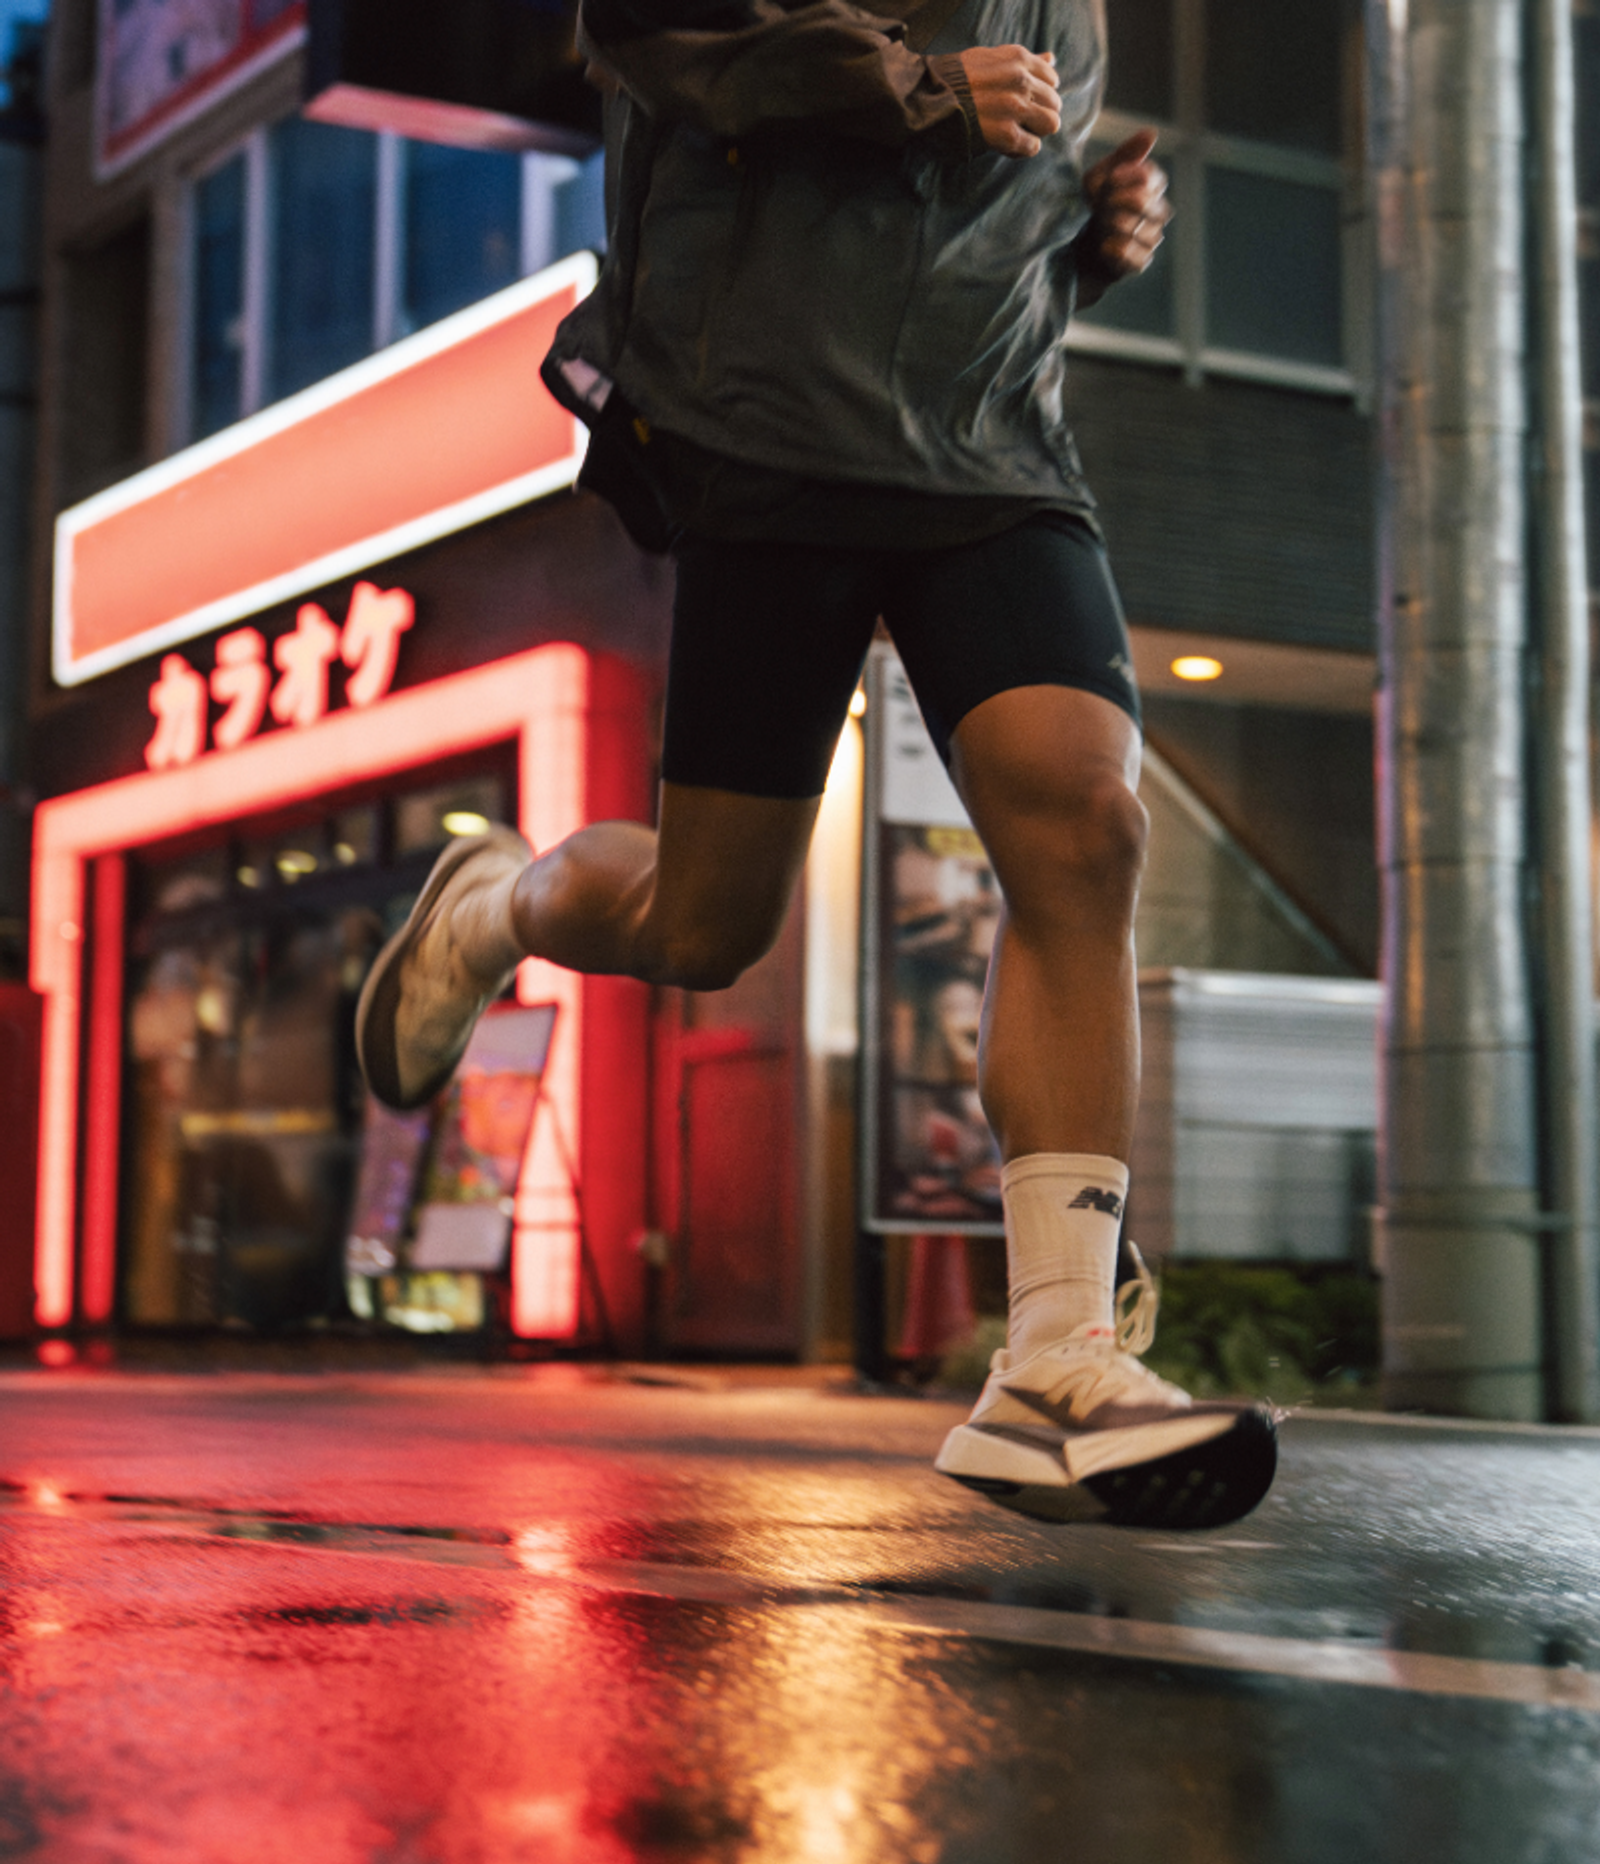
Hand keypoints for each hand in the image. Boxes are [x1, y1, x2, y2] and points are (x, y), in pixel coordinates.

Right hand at [958, 45, 1061, 157]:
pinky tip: (1004, 145)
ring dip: (1034, 132)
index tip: (1021, 102)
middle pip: (1053, 103)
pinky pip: (1033, 146)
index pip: (1051, 78)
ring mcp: (1015, 108)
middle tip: (1015, 121)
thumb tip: (1051, 59)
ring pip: (1050, 124)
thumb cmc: (954, 81)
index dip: (1038, 94)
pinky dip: (1021, 150)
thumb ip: (1023, 61)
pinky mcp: (1006, 134)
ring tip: (1014, 133)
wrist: (925, 100)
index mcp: (1018, 58)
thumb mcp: (989, 58)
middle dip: (1038, 114)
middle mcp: (1021, 80)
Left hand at [1077, 129, 1169, 300]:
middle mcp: (1156, 214)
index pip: (1154, 178)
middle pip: (1149, 203)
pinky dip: (1118, 250)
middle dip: (1121, 201)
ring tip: (1099, 224)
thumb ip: (1124, 155)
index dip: (1132, 177)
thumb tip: (1151, 133)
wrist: (1070, 250)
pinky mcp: (1139, 263)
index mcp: (1149, 189)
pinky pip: (1137, 256)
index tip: (1110, 178)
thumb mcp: (1098, 178)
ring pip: (1143, 230)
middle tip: (1100, 204)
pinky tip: (1103, 246)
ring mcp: (1150, 240)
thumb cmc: (1087, 209)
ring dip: (1116, 225)